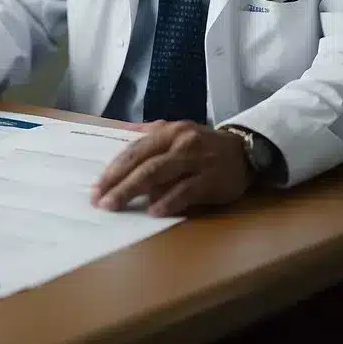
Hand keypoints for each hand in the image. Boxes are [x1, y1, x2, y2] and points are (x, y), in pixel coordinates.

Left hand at [90, 121, 250, 217]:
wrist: (246, 151)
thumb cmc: (203, 145)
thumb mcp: (175, 133)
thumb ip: (148, 136)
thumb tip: (118, 133)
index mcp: (167, 132)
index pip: (134, 151)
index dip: (113, 170)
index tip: (96, 188)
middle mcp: (180, 142)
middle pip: (143, 164)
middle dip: (118, 183)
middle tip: (100, 201)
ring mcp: (197, 160)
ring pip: (160, 175)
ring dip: (134, 191)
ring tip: (117, 205)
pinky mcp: (213, 179)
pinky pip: (187, 191)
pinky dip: (169, 201)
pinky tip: (153, 212)